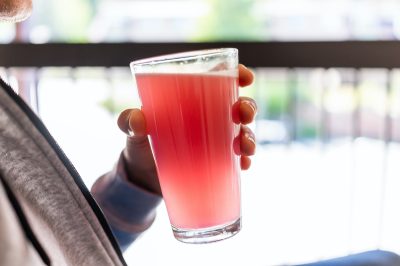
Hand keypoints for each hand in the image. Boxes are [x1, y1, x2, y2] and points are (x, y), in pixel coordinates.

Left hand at [117, 64, 256, 194]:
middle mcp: (207, 118)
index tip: (246, 78)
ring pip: (242, 131)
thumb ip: (128, 122)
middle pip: (237, 105)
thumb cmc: (140, 146)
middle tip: (243, 114)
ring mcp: (214, 141)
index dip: (237, 74)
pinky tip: (243, 164)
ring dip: (250, 136)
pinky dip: (244, 160)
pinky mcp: (216, 162)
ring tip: (244, 147)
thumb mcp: (131, 132)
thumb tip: (138, 120)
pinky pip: (237, 159)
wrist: (142, 180)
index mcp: (191, 101)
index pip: (219, 80)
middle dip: (248, 107)